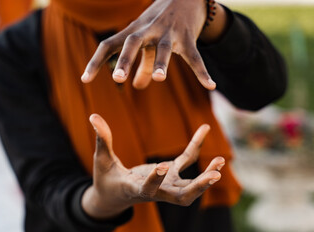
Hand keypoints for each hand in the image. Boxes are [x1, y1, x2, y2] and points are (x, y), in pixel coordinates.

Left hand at [81, 0, 216, 89]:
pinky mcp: (188, 35)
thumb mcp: (147, 39)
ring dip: (161, 62)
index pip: (109, 45)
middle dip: (126, 59)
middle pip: (133, 42)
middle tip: (117, 77)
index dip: (95, 62)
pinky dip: (202, 71)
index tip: (84, 80)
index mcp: (133, 31)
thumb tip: (136, 86)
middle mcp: (148, 29)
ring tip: (158, 79)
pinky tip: (210, 85)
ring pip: (164, 47)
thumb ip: (141, 64)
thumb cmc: (159, 21)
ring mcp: (169, 31)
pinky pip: (194, 55)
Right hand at [82, 114, 224, 219]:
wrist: (114, 195)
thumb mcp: (101, 160)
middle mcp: (154, 191)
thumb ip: (102, 139)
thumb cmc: (105, 179)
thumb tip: (92, 115)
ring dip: (205, 177)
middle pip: (180, 197)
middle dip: (198, 188)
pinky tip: (204, 129)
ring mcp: (164, 184)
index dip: (154, 179)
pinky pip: (185, 161)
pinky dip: (195, 147)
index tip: (160, 166)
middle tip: (214, 176)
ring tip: (220, 161)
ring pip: (189, 186)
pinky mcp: (169, 174)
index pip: (147, 189)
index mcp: (135, 189)